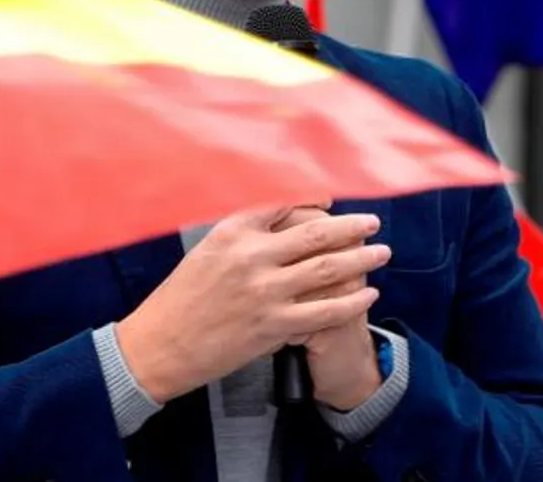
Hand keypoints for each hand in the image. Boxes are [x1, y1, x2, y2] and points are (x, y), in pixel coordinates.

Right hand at [114, 205, 388, 402]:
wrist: (160, 345)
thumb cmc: (179, 300)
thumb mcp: (205, 252)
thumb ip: (241, 234)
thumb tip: (277, 217)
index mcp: (232, 232)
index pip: (284, 203)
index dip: (314, 198)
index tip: (332, 198)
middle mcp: (252, 257)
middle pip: (316, 233)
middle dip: (351, 226)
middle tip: (373, 222)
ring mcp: (265, 292)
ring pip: (328, 269)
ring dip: (361, 258)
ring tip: (382, 252)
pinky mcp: (274, 326)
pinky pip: (325, 311)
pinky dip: (352, 301)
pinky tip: (369, 294)